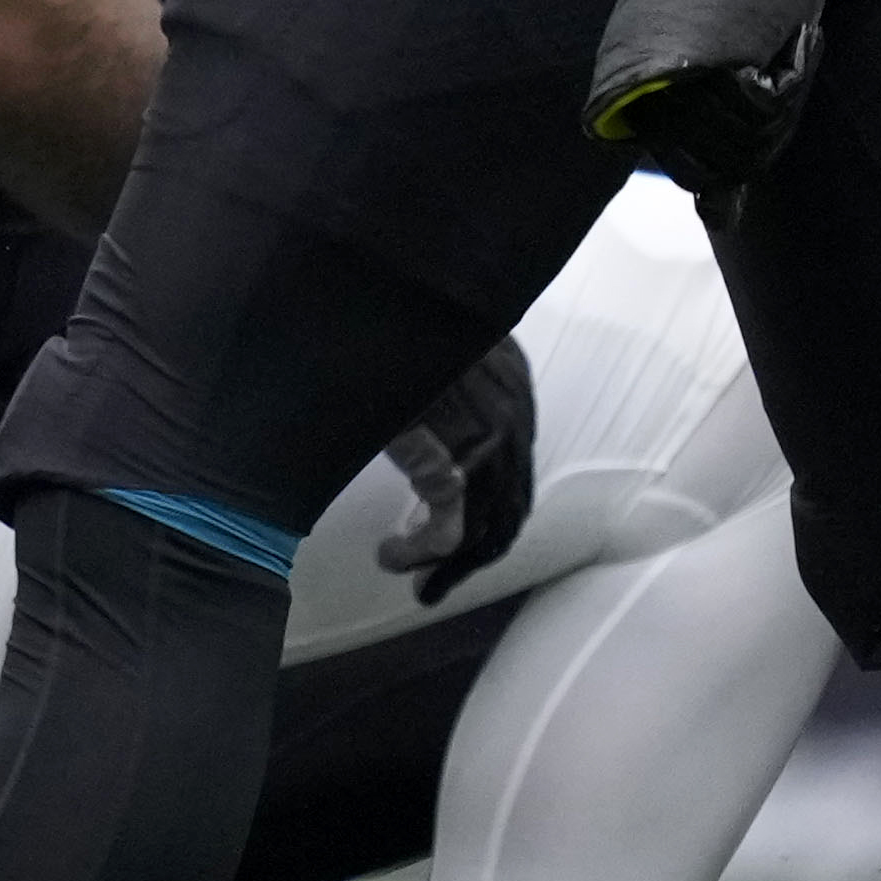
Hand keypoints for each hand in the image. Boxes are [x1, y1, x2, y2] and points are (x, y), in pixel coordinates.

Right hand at [376, 339, 539, 607]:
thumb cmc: (383, 316)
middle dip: (473, 555)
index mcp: (511, 380)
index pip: (513, 468)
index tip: (451, 540)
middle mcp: (513, 414)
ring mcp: (488, 442)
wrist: (366, 297)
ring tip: (411, 578)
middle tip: (434, 583)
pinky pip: (449, 531)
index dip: (488, 514)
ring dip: (447, 565)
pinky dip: (420, 554)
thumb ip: (435, 373)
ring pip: (486, 529)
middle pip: (510, 508)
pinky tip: (388, 555)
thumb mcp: (424, 341)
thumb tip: (416, 409)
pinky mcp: (453, 460)